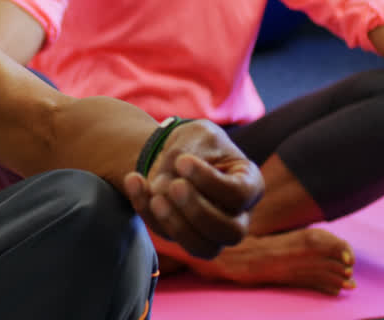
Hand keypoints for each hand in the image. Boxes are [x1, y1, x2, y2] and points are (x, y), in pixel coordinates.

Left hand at [122, 120, 262, 258]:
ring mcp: (211, 231)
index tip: (182, 161)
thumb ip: (188, 155)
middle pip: (231, 232)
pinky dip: (146, 211)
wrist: (171, 152)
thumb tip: (166, 186)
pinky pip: (167, 235)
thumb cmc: (195, 143)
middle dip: (199, 212)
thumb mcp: (197, 135)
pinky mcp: (182, 236)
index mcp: (249, 184)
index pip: (240, 195)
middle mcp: (237, 215)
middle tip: (174, 186)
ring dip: (176, 225)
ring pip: (203, 248)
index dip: (211, 182)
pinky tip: (134, 181)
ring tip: (154, 195)